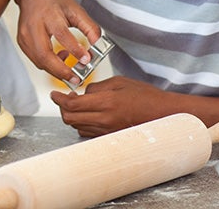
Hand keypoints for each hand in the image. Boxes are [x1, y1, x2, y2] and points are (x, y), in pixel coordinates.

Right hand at [16, 0, 102, 85]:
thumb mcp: (76, 8)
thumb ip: (89, 27)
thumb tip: (97, 46)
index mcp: (50, 14)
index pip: (61, 34)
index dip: (74, 49)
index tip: (86, 60)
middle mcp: (34, 25)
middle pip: (44, 54)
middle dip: (61, 70)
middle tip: (76, 78)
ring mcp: (25, 35)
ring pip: (39, 61)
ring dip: (55, 70)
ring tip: (70, 70)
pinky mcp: (21, 41)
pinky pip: (35, 59)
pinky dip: (48, 65)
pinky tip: (59, 59)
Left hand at [51, 76, 169, 136]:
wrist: (163, 113)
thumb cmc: (146, 96)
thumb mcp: (120, 82)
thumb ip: (97, 86)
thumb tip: (83, 92)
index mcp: (106, 102)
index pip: (72, 104)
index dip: (59, 99)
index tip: (55, 94)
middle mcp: (104, 119)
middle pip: (69, 118)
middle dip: (62, 108)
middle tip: (64, 98)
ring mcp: (106, 131)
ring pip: (77, 126)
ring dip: (72, 116)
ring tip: (77, 105)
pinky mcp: (109, 137)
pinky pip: (87, 132)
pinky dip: (82, 123)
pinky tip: (88, 115)